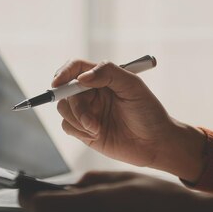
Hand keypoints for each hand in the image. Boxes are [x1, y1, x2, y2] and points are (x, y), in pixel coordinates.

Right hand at [52, 60, 205, 181]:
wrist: (155, 143)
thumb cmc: (148, 112)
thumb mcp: (133, 86)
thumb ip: (108, 73)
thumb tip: (82, 77)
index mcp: (102, 77)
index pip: (75, 68)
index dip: (63, 73)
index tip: (58, 83)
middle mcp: (92, 92)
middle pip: (66, 91)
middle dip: (75, 107)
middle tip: (90, 121)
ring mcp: (87, 111)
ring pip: (64, 109)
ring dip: (78, 121)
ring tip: (97, 129)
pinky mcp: (84, 130)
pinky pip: (67, 126)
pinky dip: (78, 131)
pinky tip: (96, 135)